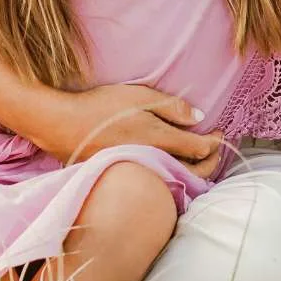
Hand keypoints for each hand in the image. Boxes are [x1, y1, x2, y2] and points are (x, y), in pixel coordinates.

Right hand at [24, 83, 221, 171]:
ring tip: (197, 157)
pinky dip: (171, 177)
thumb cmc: (100, 107)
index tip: (219, 132)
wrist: (61, 126)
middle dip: (211, 162)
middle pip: (194, 173)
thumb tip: (200, 118)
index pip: (200, 150)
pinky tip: (170, 166)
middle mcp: (153, 163)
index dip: (215, 142)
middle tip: (214, 148)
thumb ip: (172, 107)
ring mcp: (139, 175)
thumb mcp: (139, 96)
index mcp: (160, 141)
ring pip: (177, 182)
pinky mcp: (125, 180)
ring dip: (193, 171)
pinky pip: (158, 184)